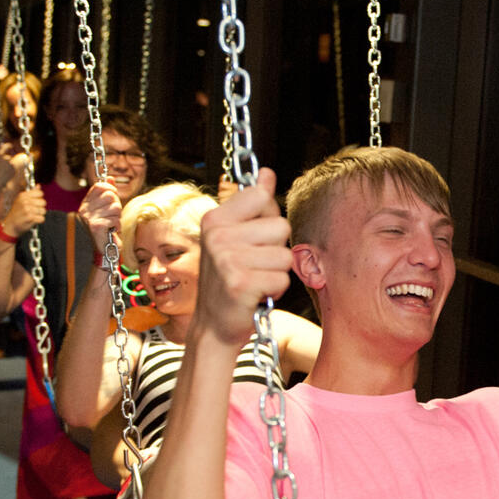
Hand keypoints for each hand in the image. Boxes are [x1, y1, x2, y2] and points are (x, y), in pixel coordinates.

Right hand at [2, 185, 47, 239]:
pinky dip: (39, 220)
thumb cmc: (17, 212)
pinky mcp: (30, 218)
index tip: (35, 202)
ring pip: (43, 211)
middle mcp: (25, 201)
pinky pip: (42, 218)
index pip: (40, 193)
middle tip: (33, 211)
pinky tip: (33, 220)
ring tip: (32, 216)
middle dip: (40, 207)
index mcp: (23, 195)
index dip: (40, 198)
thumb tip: (39, 186)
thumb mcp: (21, 200)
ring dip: (39, 214)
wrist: (10, 225)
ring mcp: (27, 209)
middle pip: (43, 202)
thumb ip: (31, 193)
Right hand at [80, 181, 123, 245]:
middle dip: (116, 206)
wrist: (102, 250)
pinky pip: (115, 220)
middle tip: (112, 216)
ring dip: (117, 218)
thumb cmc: (105, 230)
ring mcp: (89, 218)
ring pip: (115, 207)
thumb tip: (110, 178)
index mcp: (86, 204)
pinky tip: (111, 231)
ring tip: (111, 225)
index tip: (113, 199)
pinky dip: (117, 226)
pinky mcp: (96, 226)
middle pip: (110, 195)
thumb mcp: (106, 209)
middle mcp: (85, 209)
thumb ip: (107, 193)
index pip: (100, 186)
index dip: (110, 189)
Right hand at [195, 168, 291, 345]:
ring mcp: (228, 260)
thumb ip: (252, 205)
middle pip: (281, 226)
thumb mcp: (234, 236)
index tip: (253, 237)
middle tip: (253, 265)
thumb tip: (266, 173)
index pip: (261, 196)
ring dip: (276, 272)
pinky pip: (282, 279)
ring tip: (254, 280)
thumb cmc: (228, 280)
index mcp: (214, 219)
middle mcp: (217, 236)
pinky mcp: (241, 284)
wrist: (214, 326)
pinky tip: (255, 294)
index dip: (268, 218)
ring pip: (285, 255)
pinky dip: (275, 290)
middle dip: (275, 249)